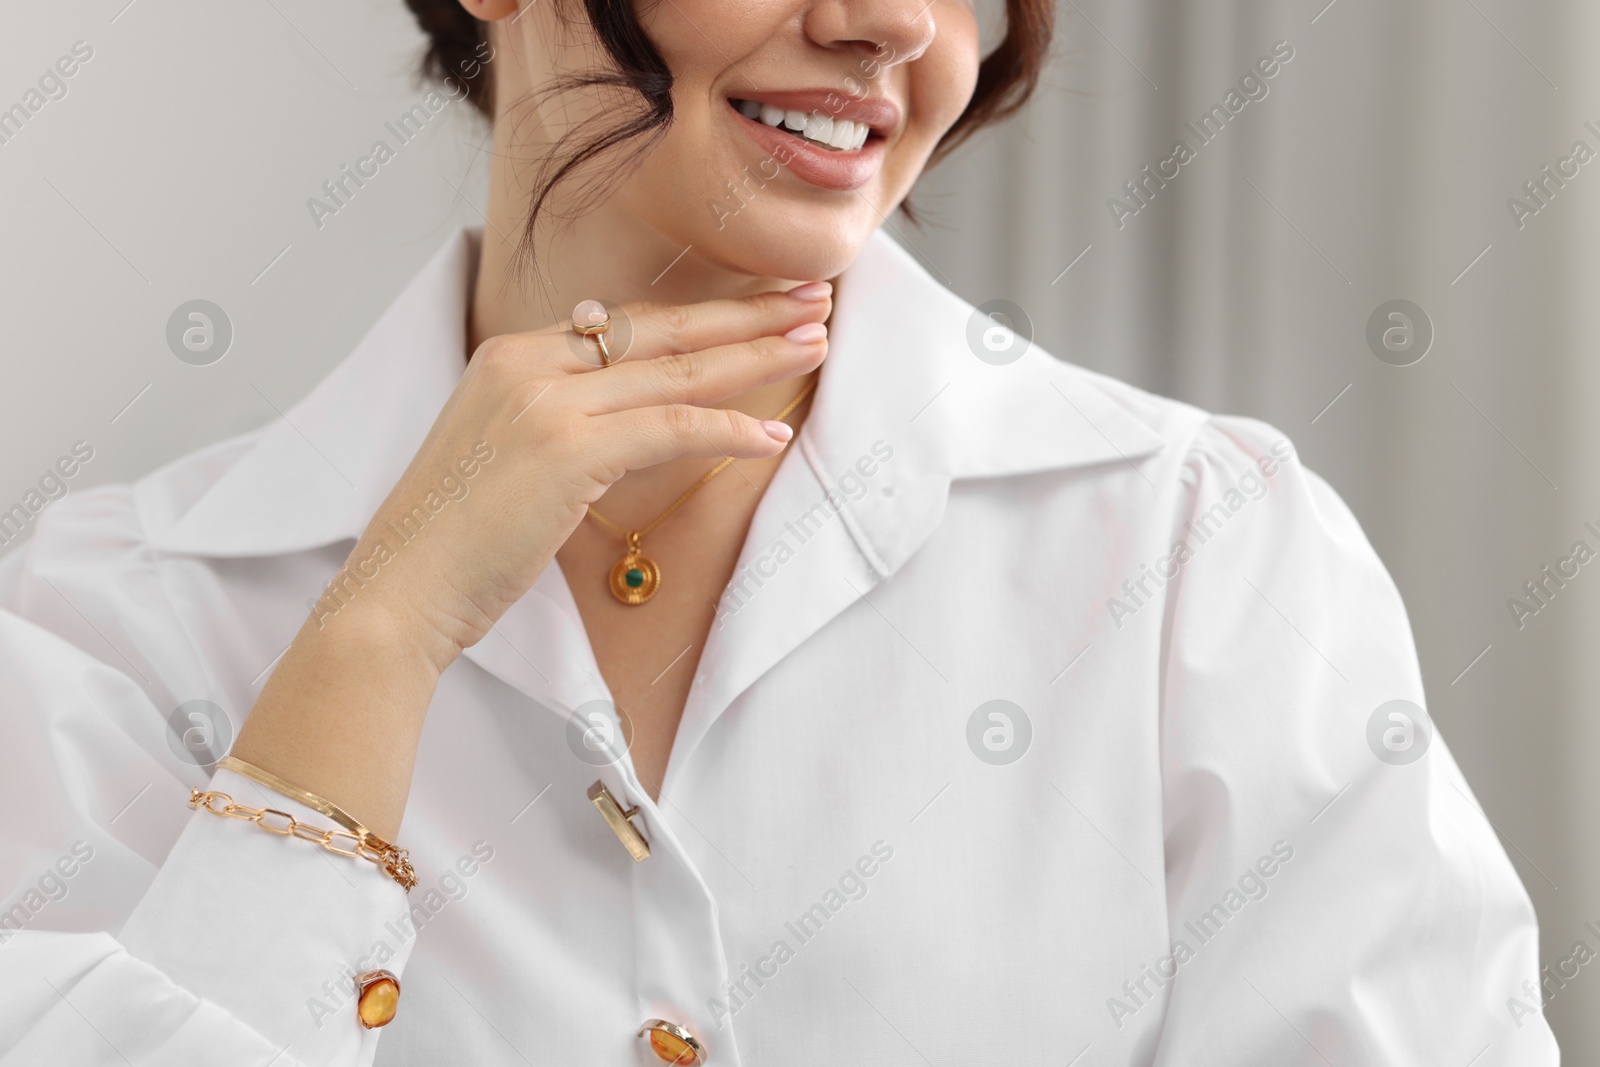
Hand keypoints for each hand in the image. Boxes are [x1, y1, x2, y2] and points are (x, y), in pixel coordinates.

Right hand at [326, 284, 832, 672]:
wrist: (398, 589)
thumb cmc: (453, 540)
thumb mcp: (503, 454)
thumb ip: (558, 418)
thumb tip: (622, 407)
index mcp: (512, 355)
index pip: (625, 324)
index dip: (698, 316)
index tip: (754, 307)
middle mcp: (529, 362)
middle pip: (661, 330)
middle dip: (744, 313)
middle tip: (811, 299)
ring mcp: (547, 402)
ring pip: (676, 371)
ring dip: (754, 357)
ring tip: (813, 344)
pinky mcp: (567, 449)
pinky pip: (671, 429)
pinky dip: (727, 429)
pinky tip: (771, 434)